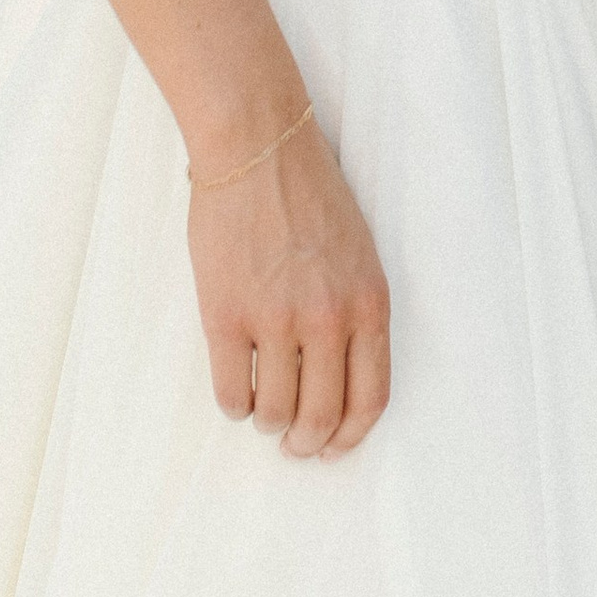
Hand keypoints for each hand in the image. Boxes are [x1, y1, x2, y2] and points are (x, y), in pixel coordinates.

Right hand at [187, 111, 390, 457]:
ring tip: (262, 406)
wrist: (258, 148)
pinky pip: (232, 395)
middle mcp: (328, 319)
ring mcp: (276, 320)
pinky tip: (236, 385)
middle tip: (294, 444)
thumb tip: (341, 382)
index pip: (370, 399)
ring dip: (268, 421)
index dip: (350, 437)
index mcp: (369, 303)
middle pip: (322, 418)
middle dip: (307, 443)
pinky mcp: (226, 317)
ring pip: (274, 414)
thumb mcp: (358, 254)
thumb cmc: (309, 195)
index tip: (333, 448)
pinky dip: (234, 404)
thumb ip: (355, 314)